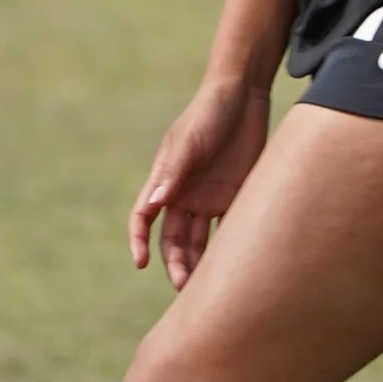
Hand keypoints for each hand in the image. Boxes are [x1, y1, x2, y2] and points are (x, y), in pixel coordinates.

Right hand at [130, 75, 271, 289]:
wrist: (244, 95)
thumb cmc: (209, 113)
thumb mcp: (189, 140)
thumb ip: (174, 172)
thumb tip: (155, 205)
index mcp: (165, 180)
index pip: (144, 217)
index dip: (138, 240)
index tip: (139, 262)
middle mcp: (184, 194)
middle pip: (173, 237)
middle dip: (175, 263)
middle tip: (183, 286)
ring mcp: (208, 197)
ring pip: (198, 240)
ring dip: (199, 263)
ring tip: (208, 286)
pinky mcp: (234, 196)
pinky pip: (227, 229)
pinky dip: (226, 248)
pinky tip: (233, 267)